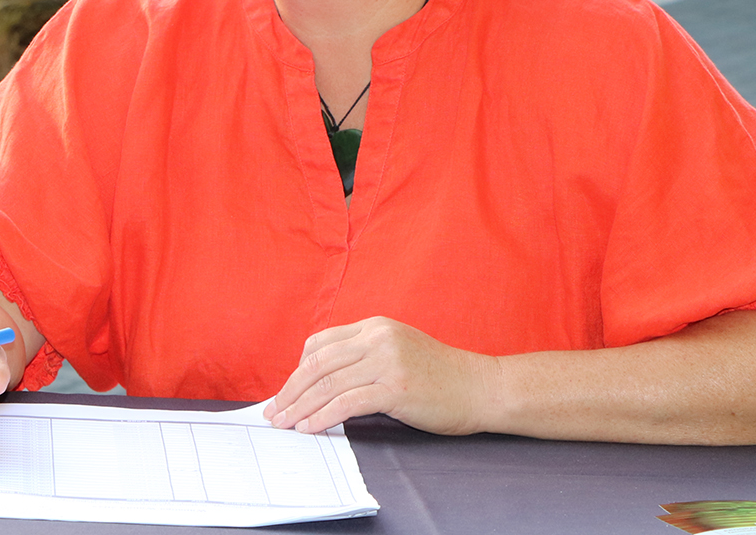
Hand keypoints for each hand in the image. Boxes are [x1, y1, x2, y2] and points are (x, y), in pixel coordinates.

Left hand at [266, 316, 501, 435]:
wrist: (483, 388)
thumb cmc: (440, 377)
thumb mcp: (397, 351)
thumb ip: (363, 357)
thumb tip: (321, 381)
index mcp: (373, 326)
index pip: (320, 344)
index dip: (297, 370)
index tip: (287, 392)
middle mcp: (377, 338)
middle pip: (317, 365)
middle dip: (289, 391)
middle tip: (272, 412)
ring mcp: (387, 361)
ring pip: (328, 385)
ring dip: (300, 408)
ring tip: (284, 424)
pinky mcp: (396, 388)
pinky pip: (347, 403)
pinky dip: (323, 417)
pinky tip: (310, 428)